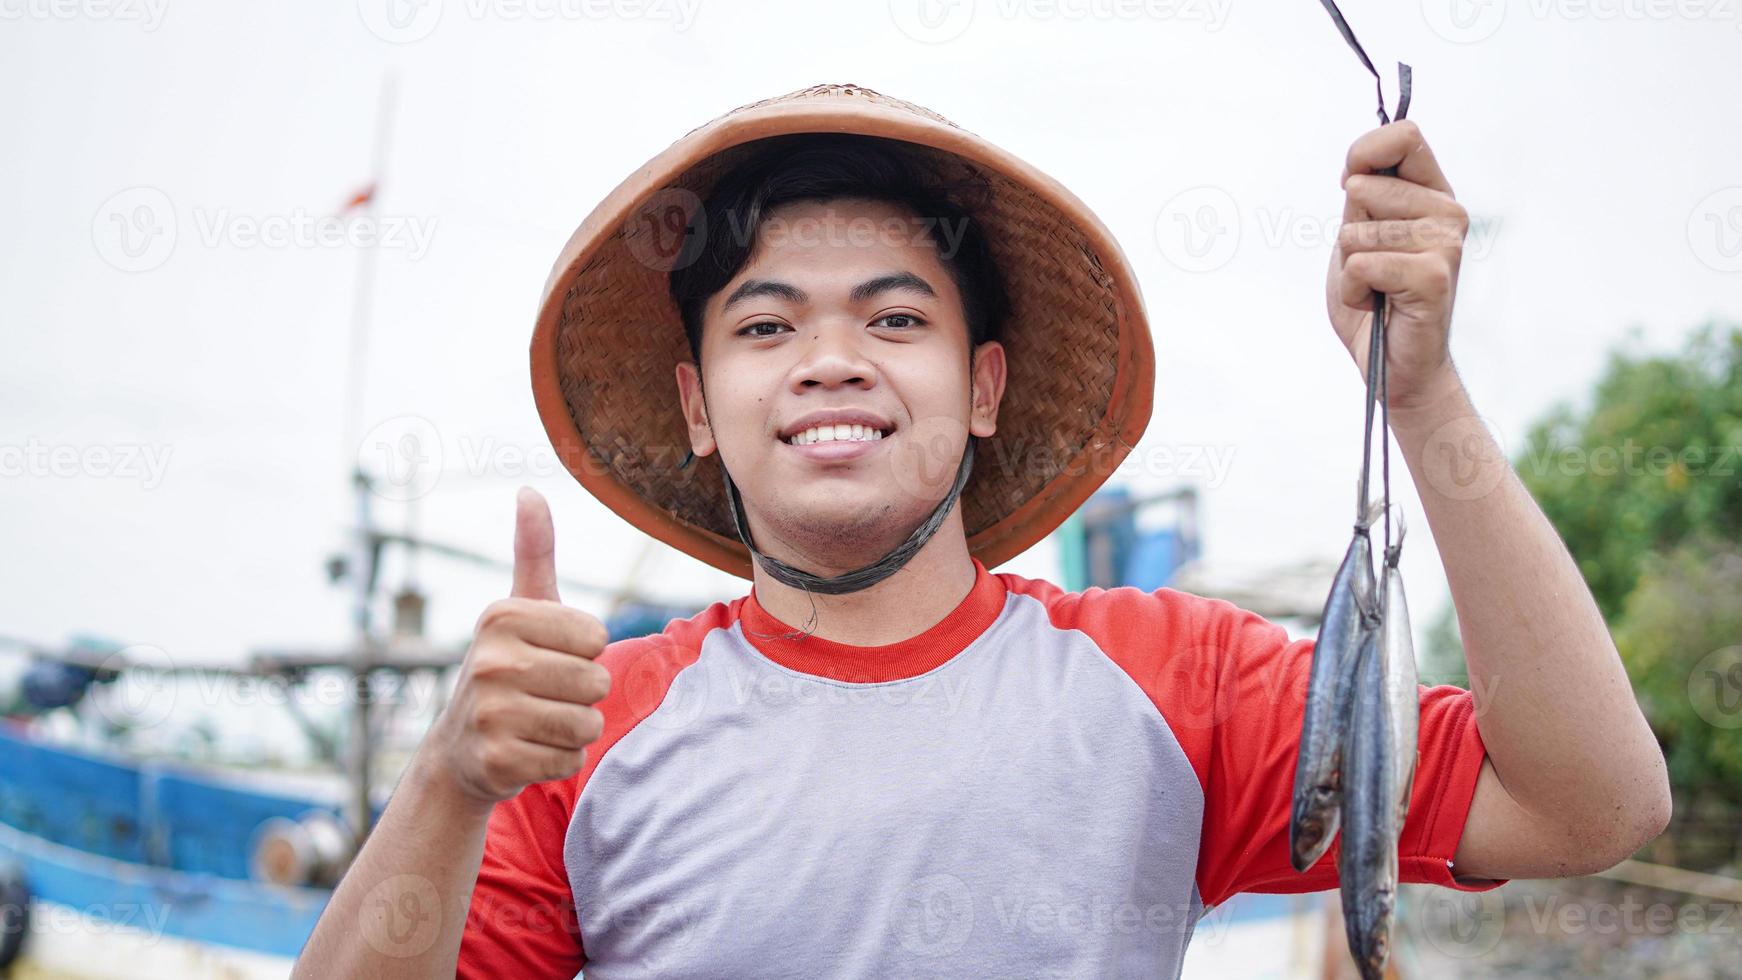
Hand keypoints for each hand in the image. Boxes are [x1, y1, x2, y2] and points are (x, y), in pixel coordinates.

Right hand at [422, 487, 610, 806]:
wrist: (460, 749)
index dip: (583, 654)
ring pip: (588, 724)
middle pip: (597, 683)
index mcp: (502, 616)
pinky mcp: (497, 762)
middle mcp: (490, 661)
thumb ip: (534, 552)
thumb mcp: (519, 609)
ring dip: (574, 730)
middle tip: (542, 695)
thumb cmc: (507, 667)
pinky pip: (570, 760)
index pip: (596, 638)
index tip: (546, 657)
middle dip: (582, 696)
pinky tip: (527, 751)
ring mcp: (490, 714)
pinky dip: (559, 760)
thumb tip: (530, 490)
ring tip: (538, 722)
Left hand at [1325, 119, 1468, 412]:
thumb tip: (1357, 167)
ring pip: (1356, 232)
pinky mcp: (1434, 277)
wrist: (1392, 366)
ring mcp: (1445, 244)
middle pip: (1364, 186)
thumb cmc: (1375, 300)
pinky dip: (1353, 291)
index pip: (1404, 136)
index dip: (1363, 154)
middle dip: (1348, 234)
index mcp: (1432, 195)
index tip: (1351, 187)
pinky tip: (1379, 305)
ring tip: (1377, 289)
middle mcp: (1448, 213)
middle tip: (1373, 267)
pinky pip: (1360, 265)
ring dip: (1349, 270)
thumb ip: (1363, 198)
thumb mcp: (1359, 236)